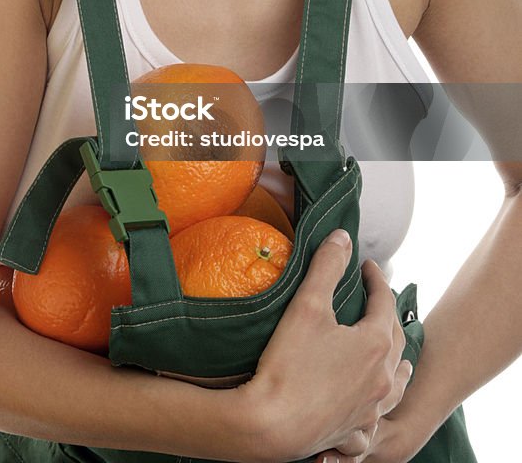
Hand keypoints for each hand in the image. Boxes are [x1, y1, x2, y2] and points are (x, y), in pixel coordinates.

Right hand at [233, 229, 412, 462]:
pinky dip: (378, 409)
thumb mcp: (307, 304)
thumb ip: (327, 266)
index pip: (384, 302)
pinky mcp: (352, 431)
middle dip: (389, 317)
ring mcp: (369, 409)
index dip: (377, 279)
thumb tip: (343, 237)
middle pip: (395, 342)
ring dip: (397, 367)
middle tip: (377, 301)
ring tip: (398, 360)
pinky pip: (374, 421)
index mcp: (375, 344)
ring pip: (395, 385)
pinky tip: (372, 410)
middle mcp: (380, 378)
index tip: (368, 266)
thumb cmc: (289, 364)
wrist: (270, 425)